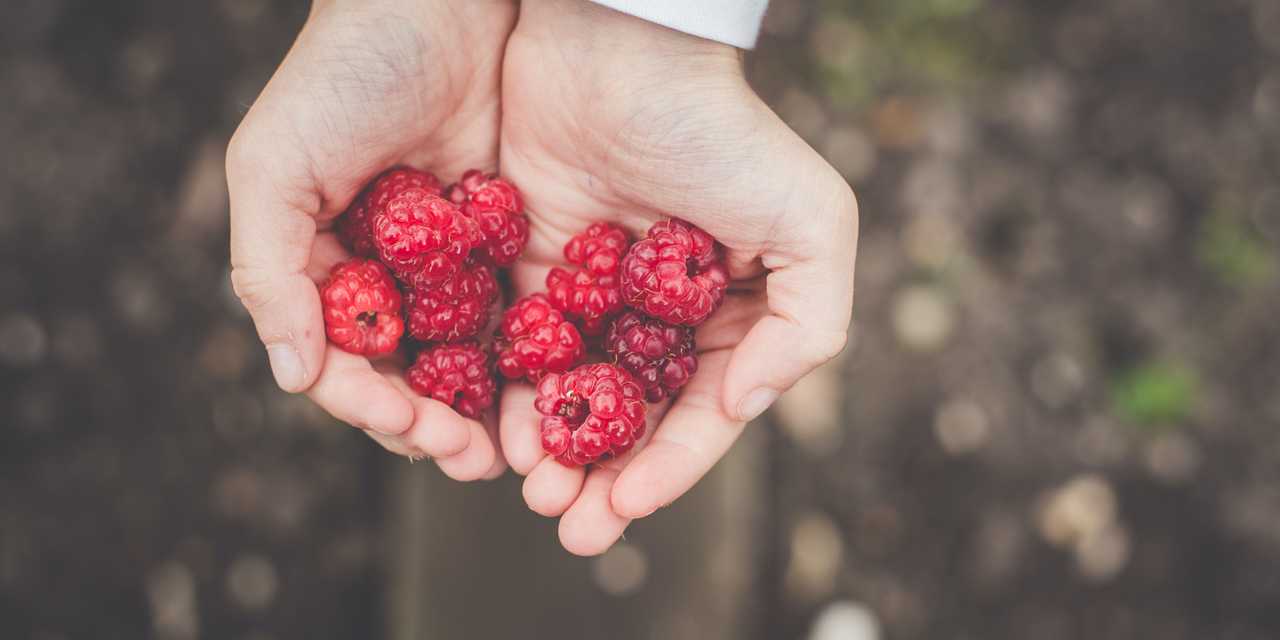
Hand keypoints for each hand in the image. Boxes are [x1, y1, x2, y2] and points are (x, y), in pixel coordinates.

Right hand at [226, 0, 514, 478]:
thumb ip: (268, 270)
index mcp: (322, 266)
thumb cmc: (343, 73)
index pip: (341, 361)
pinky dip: (530, 357)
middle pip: (408, 375)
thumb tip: (291, 375)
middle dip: (434, 426)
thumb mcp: (273, 164)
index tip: (413, 429)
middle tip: (474, 461)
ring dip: (484, 410)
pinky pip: (517, 312)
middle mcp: (385, 275)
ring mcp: (448, 264)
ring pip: (465, 357)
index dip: (371, 405)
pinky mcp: (506, 241)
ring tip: (514, 450)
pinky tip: (557, 388)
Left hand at [496, 0, 858, 554]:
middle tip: (571, 526)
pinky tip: (496, 432)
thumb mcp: (811, 222)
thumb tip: (742, 407)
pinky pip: (517, 350)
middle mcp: (660, 316)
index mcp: (727, 315)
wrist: (618, 48)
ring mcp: (594, 295)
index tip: (627, 507)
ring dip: (552, 454)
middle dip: (602, 480)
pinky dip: (508, 397)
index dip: (668, 469)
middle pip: (630, 421)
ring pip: (569, 397)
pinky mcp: (530, 269)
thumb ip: (810, 326)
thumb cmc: (722, 131)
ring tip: (532, 492)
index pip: (699, 414)